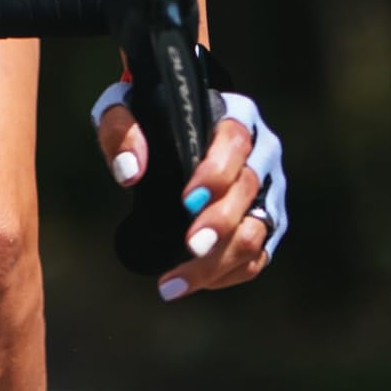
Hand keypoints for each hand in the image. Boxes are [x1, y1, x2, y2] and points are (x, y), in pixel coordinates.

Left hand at [93, 80, 286, 300]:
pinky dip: (227, 273)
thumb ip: (121, 130)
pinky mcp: (266, 224)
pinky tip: (193, 282)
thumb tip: (130, 172)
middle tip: (190, 247)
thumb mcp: (125, 108)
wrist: (170, 128)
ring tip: (175, 281)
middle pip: (249, 192)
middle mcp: (262, 154)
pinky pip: (257, 256)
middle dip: (220, 224)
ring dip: (220, 260)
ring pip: (256, 232)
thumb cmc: (148, 116)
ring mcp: (268, 192)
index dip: (216, 173)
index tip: (187, 200)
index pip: (235, 143)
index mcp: (236, 116)